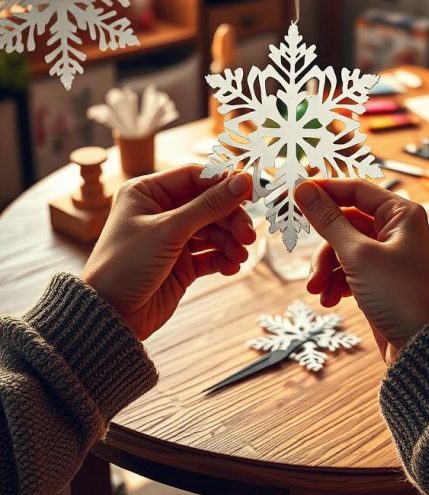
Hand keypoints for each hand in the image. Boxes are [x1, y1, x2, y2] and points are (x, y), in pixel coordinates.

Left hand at [83, 166, 254, 339]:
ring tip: (239, 255)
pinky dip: (223, 258)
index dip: (223, 182)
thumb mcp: (169, 230)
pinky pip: (210, 254)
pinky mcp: (181, 264)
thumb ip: (208, 206)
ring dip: (230, 241)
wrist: (110, 317)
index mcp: (147, 192)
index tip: (251, 190)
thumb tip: (243, 180)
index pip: (194, 177)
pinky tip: (231, 266)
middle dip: (230, 218)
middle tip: (248, 234)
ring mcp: (172, 238)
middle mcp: (160, 211)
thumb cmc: (125, 265)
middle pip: (208, 204)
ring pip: (213, 230)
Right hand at [294, 180, 428, 362]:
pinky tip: (330, 300)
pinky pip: (350, 271)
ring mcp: (389, 257)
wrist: (427, 350)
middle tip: (308, 268)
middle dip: (324, 247)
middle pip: (344, 222)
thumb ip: (328, 220)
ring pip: (343, 249)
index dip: (323, 191)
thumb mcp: (358, 255)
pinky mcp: (382, 281)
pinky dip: (336, 283)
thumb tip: (303, 189)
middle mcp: (396, 230)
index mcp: (400, 213)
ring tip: (318, 291)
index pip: (354, 189)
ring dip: (326, 269)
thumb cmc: (402, 296)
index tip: (292, 196)